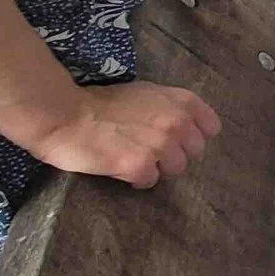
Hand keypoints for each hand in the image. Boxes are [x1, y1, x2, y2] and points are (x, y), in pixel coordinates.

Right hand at [25, 78, 220, 188]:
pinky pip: (149, 182)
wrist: (64, 115)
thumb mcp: (145, 94)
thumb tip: (183, 125)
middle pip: (194, 153)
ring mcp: (161, 146)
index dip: (194, 136)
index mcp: (181, 101)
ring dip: (156, 168)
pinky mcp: (140, 166)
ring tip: (132, 160)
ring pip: (175, 170)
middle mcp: (177, 122)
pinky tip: (119, 169)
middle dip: (174, 154)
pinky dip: (135, 179)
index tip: (178, 141)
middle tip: (149, 152)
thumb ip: (169, 107)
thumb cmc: (100, 103)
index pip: (211, 127)